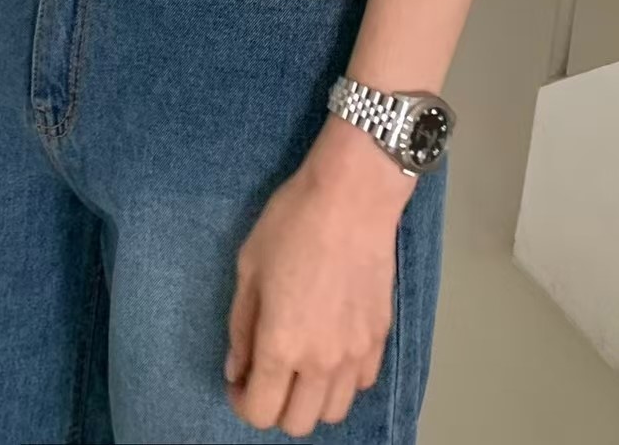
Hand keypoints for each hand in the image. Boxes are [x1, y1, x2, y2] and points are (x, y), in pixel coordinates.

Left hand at [225, 113, 414, 437]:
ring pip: (334, 412)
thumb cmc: (293, 223)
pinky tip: (331, 348)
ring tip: (300, 364)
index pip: (260, 412)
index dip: (242, 403)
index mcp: (281, 344)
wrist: (352, 196)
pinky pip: (361, 383)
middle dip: (275, 406)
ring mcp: (356, 352)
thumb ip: (240, 326)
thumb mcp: (249, 267)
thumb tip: (237, 367)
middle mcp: (321, 360)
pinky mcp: (380, 336)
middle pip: (298, 423)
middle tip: (266, 371)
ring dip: (311, 398)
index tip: (240, 379)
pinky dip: (342, 380)